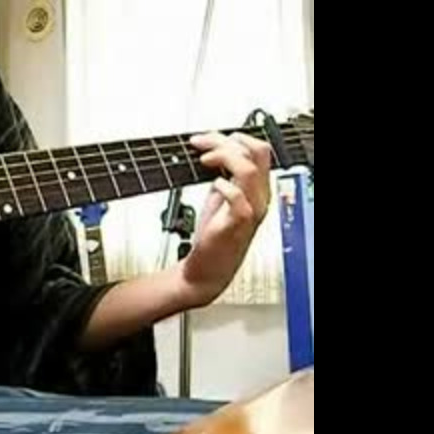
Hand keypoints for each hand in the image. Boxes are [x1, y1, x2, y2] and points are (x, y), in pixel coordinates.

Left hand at [176, 131, 272, 305]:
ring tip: (204, 160)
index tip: (206, 139)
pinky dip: (224, 185)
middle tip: (201, 144)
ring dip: (224, 157)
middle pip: (257, 153)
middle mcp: (258, 197)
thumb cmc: (213, 238)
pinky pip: (239, 198)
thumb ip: (224, 177)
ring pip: (249, 169)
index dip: (233, 137)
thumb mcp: (220, 199)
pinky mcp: (238, 224)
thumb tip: (215, 152)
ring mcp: (251, 210)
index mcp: (256, 189)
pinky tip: (213, 185)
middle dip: (226, 140)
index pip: (259, 150)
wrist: (206, 270)